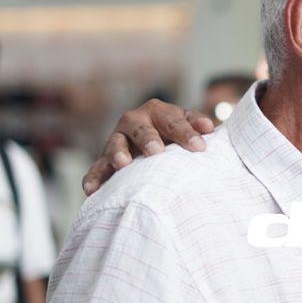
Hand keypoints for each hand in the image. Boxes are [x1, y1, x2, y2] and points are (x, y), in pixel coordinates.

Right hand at [82, 99, 214, 195]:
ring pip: (115, 144)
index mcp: (159, 111)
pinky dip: (93, 178)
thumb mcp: (188, 126)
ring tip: (123, 165)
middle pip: (141, 129)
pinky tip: (91, 190)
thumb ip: (197, 125)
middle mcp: (135, 121)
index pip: (174, 121)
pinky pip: (97, 168)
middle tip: (157, 152)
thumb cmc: (176, 135)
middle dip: (148, 139)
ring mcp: (118, 140)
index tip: (200, 147)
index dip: (186, 133)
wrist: (153, 142)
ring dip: (118, 153)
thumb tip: (210, 128)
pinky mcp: (105, 159)